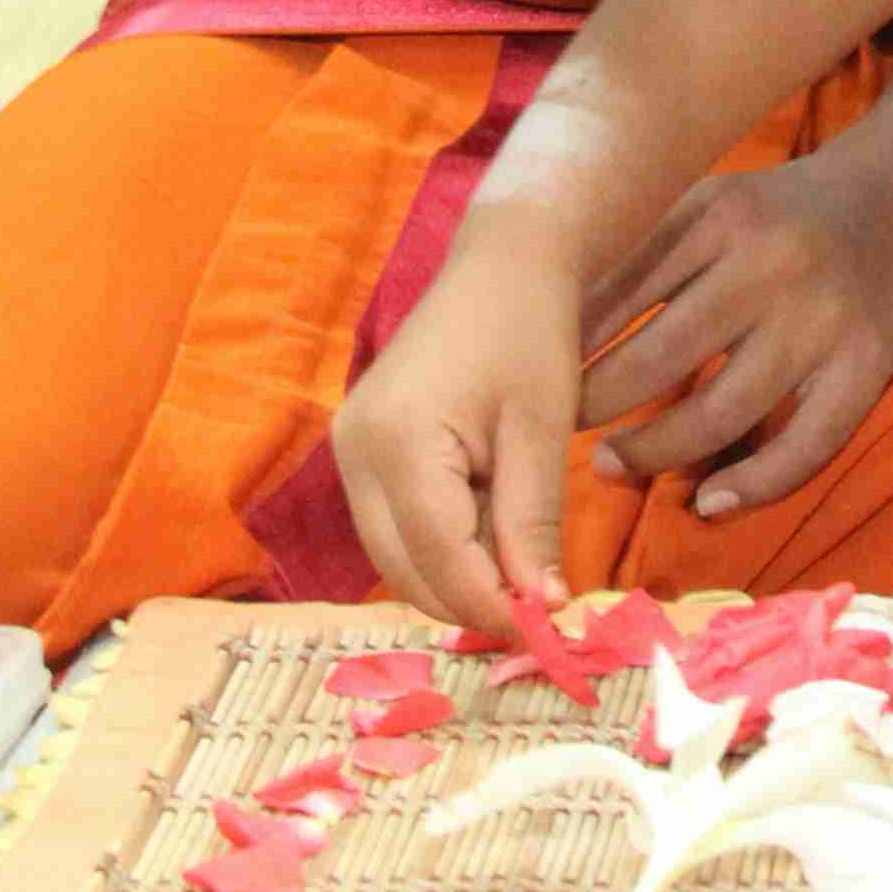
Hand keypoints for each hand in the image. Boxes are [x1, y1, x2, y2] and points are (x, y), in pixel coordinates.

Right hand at [334, 240, 585, 633]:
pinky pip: (394, 525)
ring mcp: (349, 451)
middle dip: (468, 601)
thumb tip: (540, 609)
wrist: (502, 262)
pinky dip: (443, 546)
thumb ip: (532, 524)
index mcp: (397, 442)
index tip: (544, 629)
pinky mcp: (360, 450)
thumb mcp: (541, 431)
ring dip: (455, 576)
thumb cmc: (530, 332)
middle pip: (404, 569)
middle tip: (538, 612)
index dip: (490, 605)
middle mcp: (354, 453)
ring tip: (523, 568)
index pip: (439, 557)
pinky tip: (493, 532)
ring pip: (394, 556)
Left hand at [575, 147, 892, 522]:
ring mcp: (822, 319)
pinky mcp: (869, 364)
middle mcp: (768, 264)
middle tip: (560, 434)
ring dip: (656, 452)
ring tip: (615, 465)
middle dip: (596, 407)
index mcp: (719, 216)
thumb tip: (555, 327)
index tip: (534, 383)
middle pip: (659, 361)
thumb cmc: (786, 211)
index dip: (569, 350)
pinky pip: (804, 446)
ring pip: (720, 412)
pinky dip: (752, 487)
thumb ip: (646, 255)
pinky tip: (709, 503)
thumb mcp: (712, 206)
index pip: (621, 296)